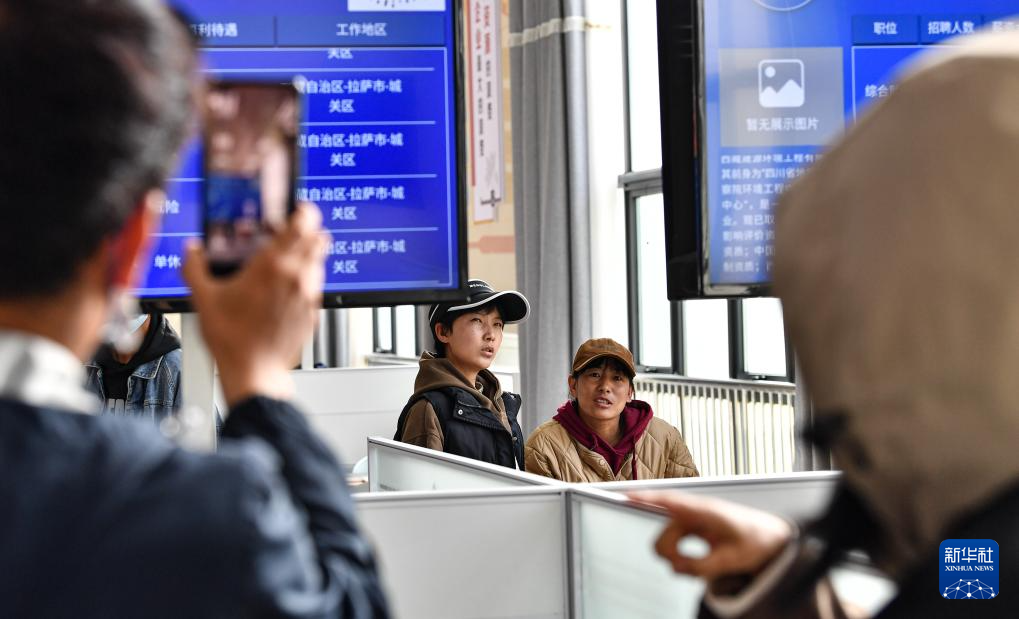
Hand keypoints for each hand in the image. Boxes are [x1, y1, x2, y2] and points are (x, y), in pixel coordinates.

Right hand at [184, 203, 326, 404]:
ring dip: (307, 256)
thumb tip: (191, 250)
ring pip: (319, 262)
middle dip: (306, 232)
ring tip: (286, 262)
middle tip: (290, 232)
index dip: (303, 212)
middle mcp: (296, 276)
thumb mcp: (203, 298)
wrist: (254, 371)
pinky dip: (306, 280)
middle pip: (317, 239)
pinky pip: (316, 286)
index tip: (298, 209)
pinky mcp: (313, 312)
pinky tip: (287, 289)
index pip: (302, 224)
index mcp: (272, 266)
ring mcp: (308, 295)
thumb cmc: (232, 339)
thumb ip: (194, 267)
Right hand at [628, 491, 791, 583]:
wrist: (771, 539)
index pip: (670, 502)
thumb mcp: (731, 559)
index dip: (647, 498)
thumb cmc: (755, 540)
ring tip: (703, 567)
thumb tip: (676, 568)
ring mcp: (693, 522)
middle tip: (686, 568)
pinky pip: (677, 544)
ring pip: (668, 541)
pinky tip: (699, 565)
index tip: (627, 496)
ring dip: (678, 558)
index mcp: (705, 512)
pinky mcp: (694, 530)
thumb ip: (701, 566)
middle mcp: (694, 514)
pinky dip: (682, 558)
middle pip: (664, 534)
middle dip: (670, 553)